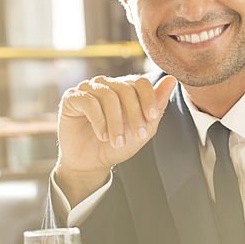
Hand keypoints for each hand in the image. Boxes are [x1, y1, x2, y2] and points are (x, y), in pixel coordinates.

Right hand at [54, 74, 176, 205]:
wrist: (91, 163)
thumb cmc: (117, 145)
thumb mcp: (143, 129)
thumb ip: (157, 105)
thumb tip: (172, 79)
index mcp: (124, 88)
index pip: (140, 82)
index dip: (148, 99)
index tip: (151, 118)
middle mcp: (106, 84)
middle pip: (125, 89)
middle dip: (134, 115)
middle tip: (137, 136)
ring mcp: (88, 89)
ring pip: (108, 96)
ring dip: (115, 122)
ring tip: (116, 141)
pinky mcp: (72, 97)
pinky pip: (89, 102)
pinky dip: (99, 121)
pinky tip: (102, 135)